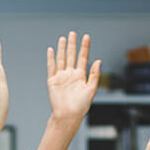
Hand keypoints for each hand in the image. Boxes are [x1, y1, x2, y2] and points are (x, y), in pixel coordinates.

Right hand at [33, 32, 100, 149]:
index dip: (84, 47)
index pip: (83, 58)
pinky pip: (51, 67)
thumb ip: (94, 75)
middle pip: (71, 56)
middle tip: (73, 33)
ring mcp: (61, 77)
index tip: (86, 37)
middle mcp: (71, 75)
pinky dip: (51, 58)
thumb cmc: (81, 106)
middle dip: (72, 44)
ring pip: (62, 59)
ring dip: (62, 49)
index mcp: (81, 76)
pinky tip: (51, 50)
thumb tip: (98, 60)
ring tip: (63, 38)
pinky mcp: (52, 81)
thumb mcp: (91, 89)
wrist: (68, 116)